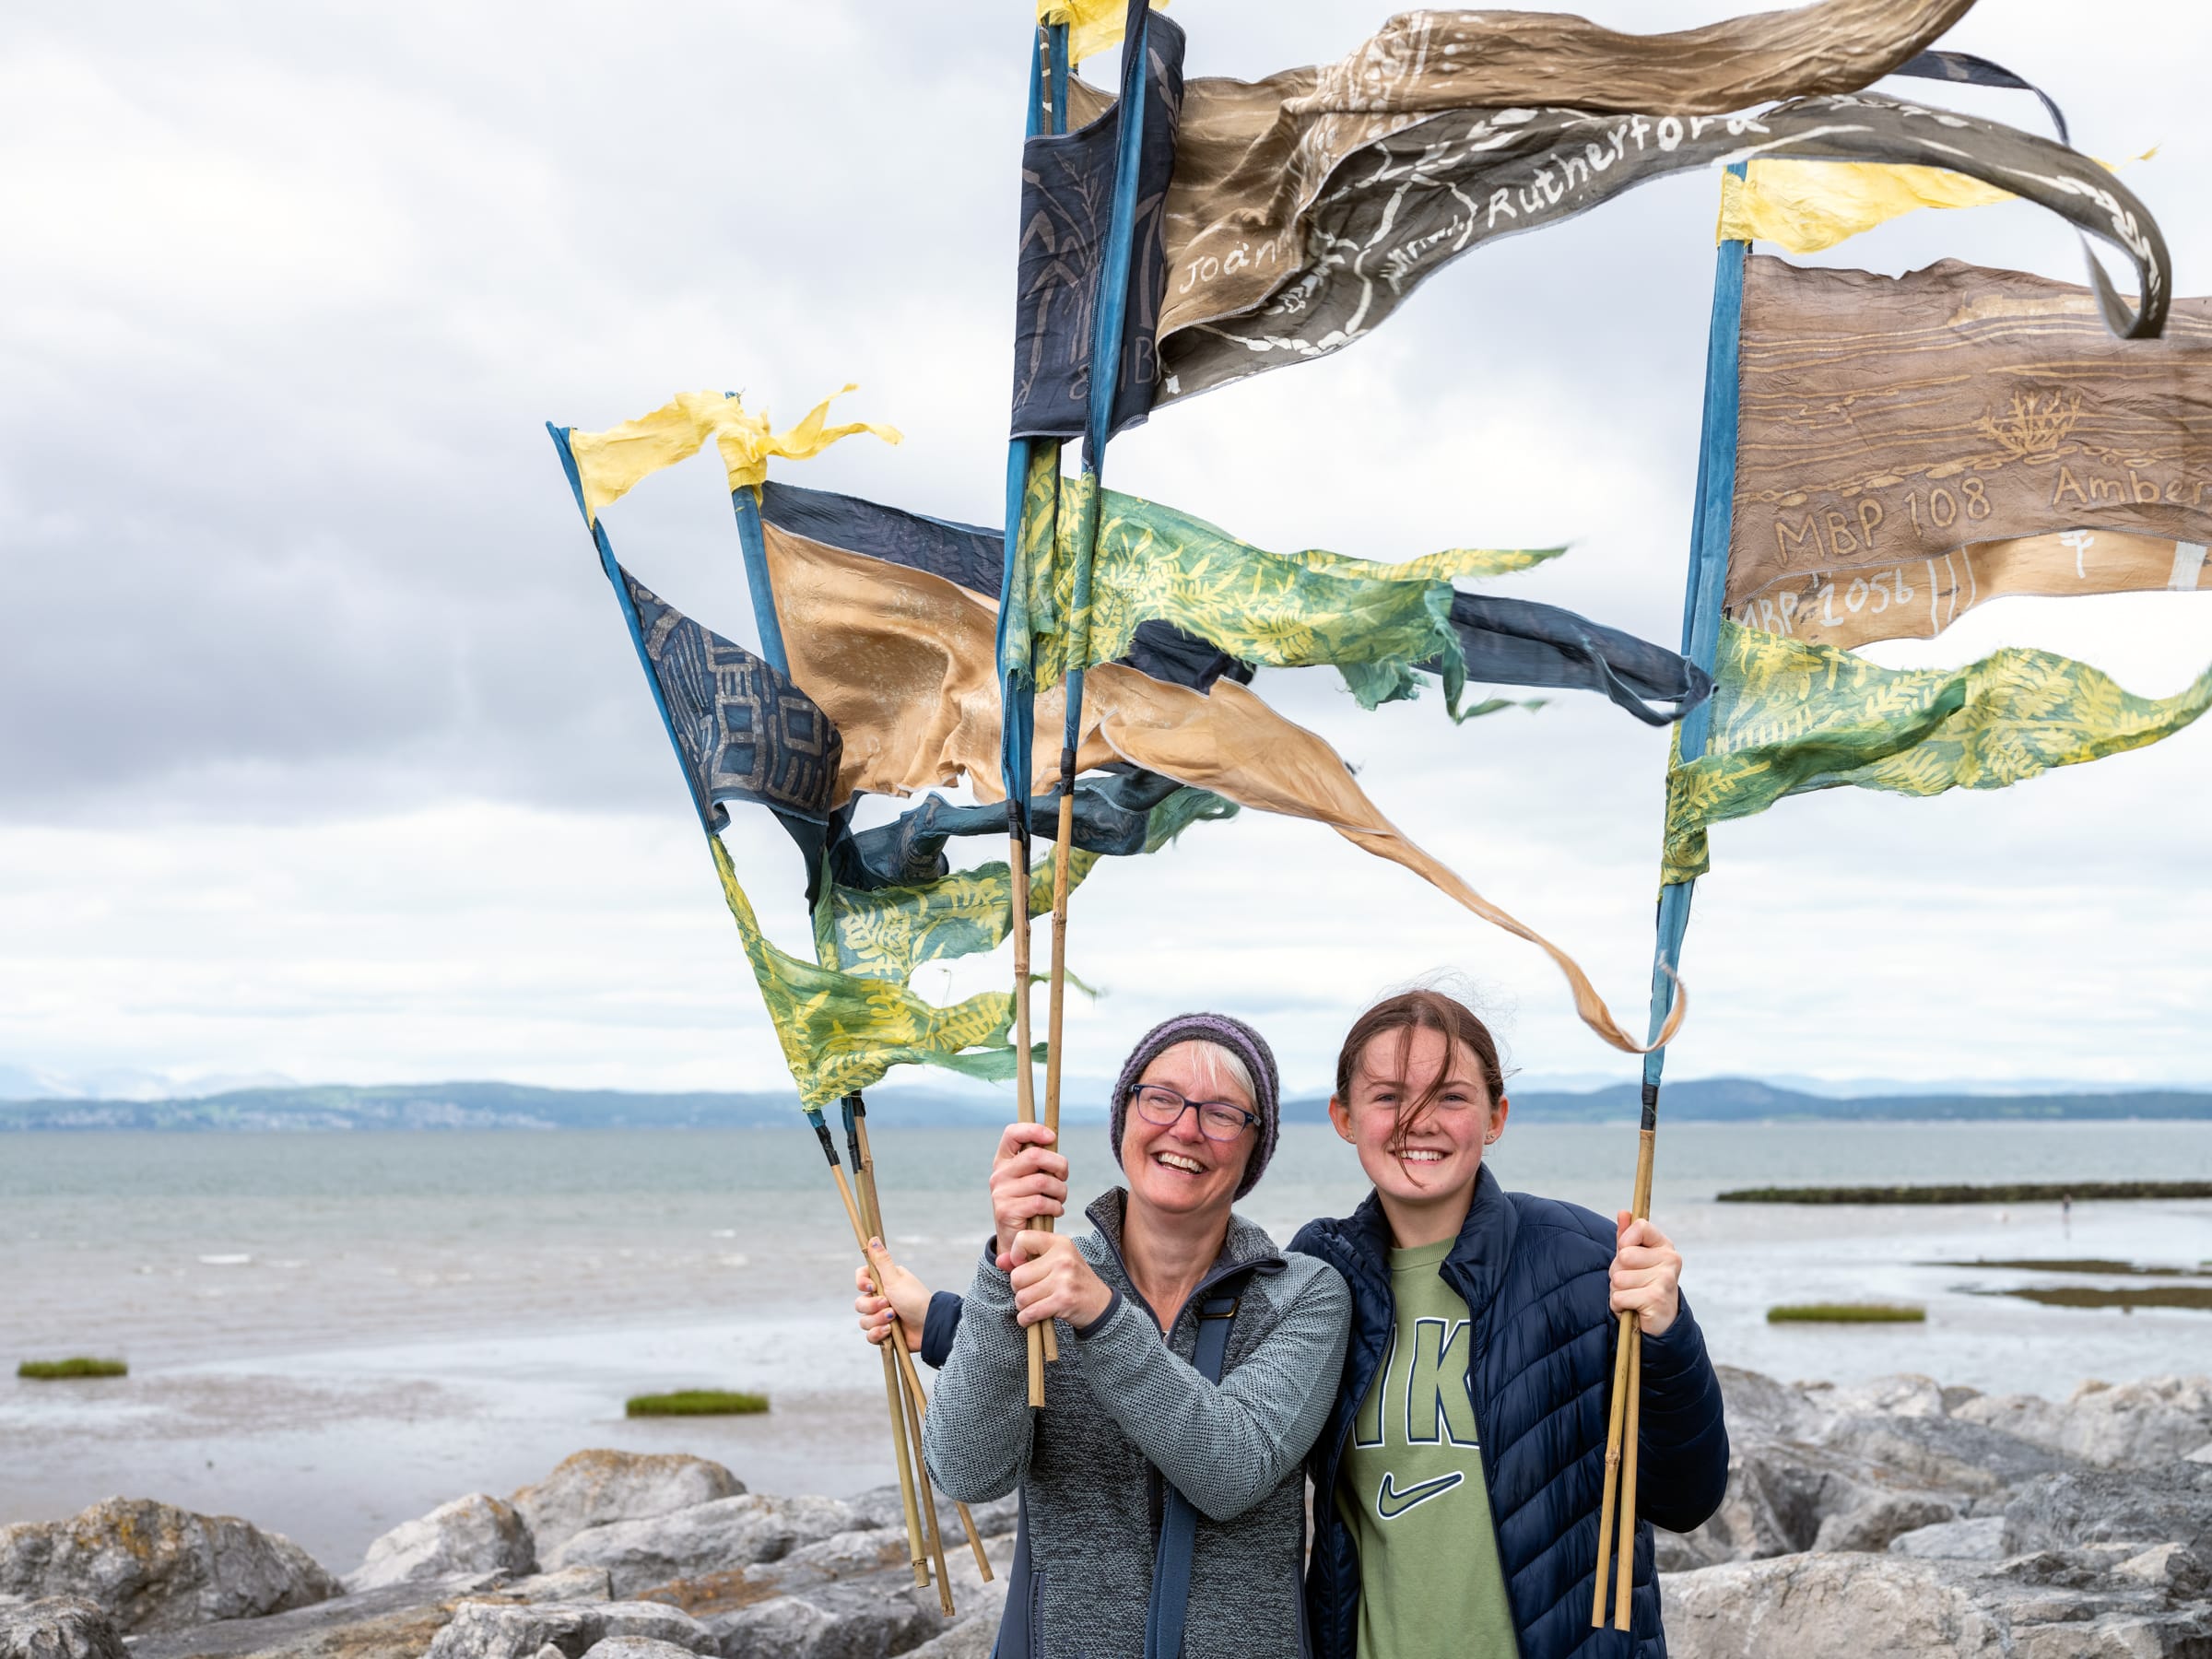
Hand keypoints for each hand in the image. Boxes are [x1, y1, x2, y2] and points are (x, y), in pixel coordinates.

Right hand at [853, 1244, 929, 1351]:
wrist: (929, 1326)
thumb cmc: (914, 1299)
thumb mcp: (895, 1278)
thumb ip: (881, 1260)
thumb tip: (873, 1238)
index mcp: (885, 1281)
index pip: (861, 1279)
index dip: (861, 1283)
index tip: (871, 1286)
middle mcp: (882, 1298)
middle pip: (860, 1303)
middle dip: (872, 1306)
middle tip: (888, 1304)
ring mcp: (882, 1316)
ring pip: (863, 1320)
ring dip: (877, 1320)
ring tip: (893, 1319)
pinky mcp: (884, 1332)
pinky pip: (870, 1335)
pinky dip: (878, 1334)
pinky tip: (889, 1331)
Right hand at [989, 1122, 1067, 1257]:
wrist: (1015, 1239)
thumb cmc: (1029, 1202)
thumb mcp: (1031, 1177)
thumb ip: (1039, 1160)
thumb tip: (1053, 1139)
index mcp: (1004, 1160)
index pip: (1012, 1133)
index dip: (1034, 1130)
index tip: (1052, 1137)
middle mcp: (999, 1174)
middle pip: (1035, 1156)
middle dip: (1059, 1165)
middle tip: (1063, 1177)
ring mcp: (1001, 1192)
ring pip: (1042, 1181)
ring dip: (1060, 1191)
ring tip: (1060, 1198)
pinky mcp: (1007, 1211)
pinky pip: (1041, 1203)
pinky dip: (1055, 1207)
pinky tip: (1056, 1211)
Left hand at [1003, 1230, 1113, 1330]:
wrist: (1100, 1304)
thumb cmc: (1073, 1281)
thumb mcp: (1053, 1263)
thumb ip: (1025, 1260)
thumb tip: (999, 1261)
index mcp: (1059, 1243)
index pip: (1022, 1239)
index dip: (1015, 1255)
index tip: (1023, 1266)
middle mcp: (1062, 1258)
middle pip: (1017, 1276)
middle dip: (1018, 1289)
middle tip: (1031, 1292)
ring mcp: (1064, 1279)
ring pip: (1021, 1297)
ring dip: (1023, 1306)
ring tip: (1035, 1304)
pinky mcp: (1064, 1300)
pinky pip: (1030, 1312)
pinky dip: (1026, 1319)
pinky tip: (1032, 1317)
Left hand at [1611, 1213, 1682, 1336]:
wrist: (1660, 1321)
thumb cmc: (1643, 1284)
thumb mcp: (1634, 1259)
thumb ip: (1627, 1236)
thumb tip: (1623, 1213)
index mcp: (1664, 1246)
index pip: (1640, 1226)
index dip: (1625, 1240)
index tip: (1625, 1252)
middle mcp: (1670, 1260)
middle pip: (1623, 1255)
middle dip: (1617, 1271)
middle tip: (1630, 1282)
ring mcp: (1665, 1280)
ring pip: (1619, 1278)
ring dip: (1618, 1291)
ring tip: (1632, 1295)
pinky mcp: (1656, 1299)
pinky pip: (1619, 1297)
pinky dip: (1618, 1305)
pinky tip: (1632, 1308)